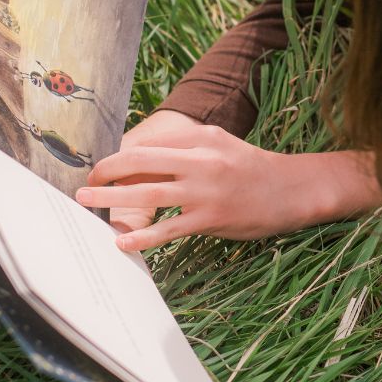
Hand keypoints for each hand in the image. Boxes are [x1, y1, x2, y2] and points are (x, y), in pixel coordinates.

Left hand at [77, 117, 381, 250]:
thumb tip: (144, 156)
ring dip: (110, 199)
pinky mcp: (211, 218)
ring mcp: (205, 190)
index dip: (120, 154)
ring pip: (146, 193)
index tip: (104, 167)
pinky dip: (142, 237)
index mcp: (202, 138)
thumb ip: (187, 147)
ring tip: (88, 204)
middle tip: (87, 182)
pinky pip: (168, 229)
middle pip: (138, 161)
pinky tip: (123, 242)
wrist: (294, 190)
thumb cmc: (254, 169)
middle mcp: (200, 160)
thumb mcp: (222, 144)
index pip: (149, 142)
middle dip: (106, 171)